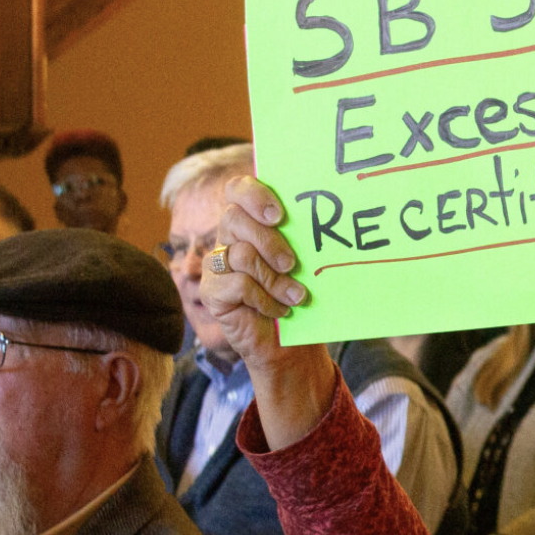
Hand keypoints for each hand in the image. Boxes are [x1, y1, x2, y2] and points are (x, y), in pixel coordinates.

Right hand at [199, 174, 309, 371]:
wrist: (289, 344)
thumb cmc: (299, 296)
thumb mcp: (304, 262)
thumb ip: (300, 238)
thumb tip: (322, 217)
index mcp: (251, 223)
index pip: (238, 190)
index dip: (254, 195)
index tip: (279, 215)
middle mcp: (229, 239)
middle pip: (233, 218)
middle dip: (268, 241)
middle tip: (292, 263)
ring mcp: (217, 265)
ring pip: (241, 254)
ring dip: (275, 279)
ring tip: (295, 296)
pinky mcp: (212, 291)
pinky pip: (237, 284)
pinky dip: (264, 298)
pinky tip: (278, 309)